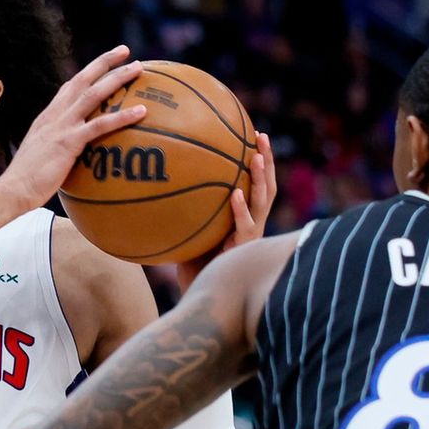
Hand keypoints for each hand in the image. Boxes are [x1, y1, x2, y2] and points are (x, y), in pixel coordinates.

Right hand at [0, 46, 147, 213]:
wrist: (12, 190)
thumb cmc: (27, 181)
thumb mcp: (42, 155)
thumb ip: (58, 146)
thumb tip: (75, 153)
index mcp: (48, 117)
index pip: (70, 86)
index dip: (88, 72)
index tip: (104, 63)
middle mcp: (55, 116)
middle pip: (82, 80)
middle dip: (104, 62)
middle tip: (125, 51)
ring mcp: (61, 127)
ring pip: (93, 94)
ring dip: (117, 79)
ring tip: (139, 69)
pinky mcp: (68, 142)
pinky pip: (100, 126)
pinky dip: (122, 116)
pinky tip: (142, 111)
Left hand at [177, 131, 276, 290]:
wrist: (197, 295)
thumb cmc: (191, 262)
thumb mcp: (190, 226)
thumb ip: (185, 205)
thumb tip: (162, 175)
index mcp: (244, 217)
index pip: (256, 183)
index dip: (259, 160)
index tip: (253, 134)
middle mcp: (252, 224)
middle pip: (266, 186)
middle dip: (267, 160)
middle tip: (261, 135)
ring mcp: (250, 237)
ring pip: (262, 202)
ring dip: (260, 178)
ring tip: (255, 157)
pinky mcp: (242, 251)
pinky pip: (245, 227)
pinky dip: (241, 210)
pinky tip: (235, 194)